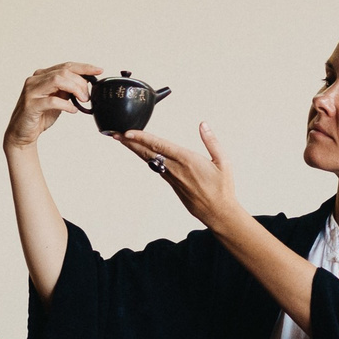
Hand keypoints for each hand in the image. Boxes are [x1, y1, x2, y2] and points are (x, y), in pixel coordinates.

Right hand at [5, 61, 101, 149]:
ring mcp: (31, 91)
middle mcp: (35, 79)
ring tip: (83, 100)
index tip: (99, 70)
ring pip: (57, 80)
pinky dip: (66, 105)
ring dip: (75, 89)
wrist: (22, 133)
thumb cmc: (41, 115)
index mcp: (42, 75)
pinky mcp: (31, 105)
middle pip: (64, 72)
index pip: (66, 65)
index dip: (84, 67)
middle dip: (81, 82)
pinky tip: (73, 110)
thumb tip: (86, 83)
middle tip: (88, 96)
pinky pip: (52, 101)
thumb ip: (67, 89)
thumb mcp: (58, 99)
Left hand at [118, 122, 242, 228]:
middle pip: (148, 152)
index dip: (142, 138)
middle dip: (130, 142)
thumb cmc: (223, 188)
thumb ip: (212, 142)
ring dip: (136, 150)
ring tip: (123, 141)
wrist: (218, 213)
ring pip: (150, 160)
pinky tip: (143, 154)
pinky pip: (156, 168)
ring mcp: (172, 178)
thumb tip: (203, 125)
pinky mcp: (173, 185)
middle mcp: (176, 168)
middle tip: (115, 133)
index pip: (159, 145)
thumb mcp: (223, 161)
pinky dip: (147, 158)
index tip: (127, 132)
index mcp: (187, 160)